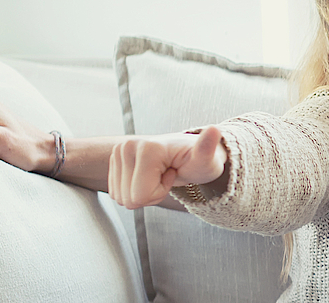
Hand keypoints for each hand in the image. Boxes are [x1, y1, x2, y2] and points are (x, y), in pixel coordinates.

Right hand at [108, 127, 227, 208]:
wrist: (189, 155)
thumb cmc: (199, 160)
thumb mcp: (206, 159)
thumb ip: (208, 147)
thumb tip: (214, 130)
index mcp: (146, 147)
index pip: (140, 195)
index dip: (159, 192)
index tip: (173, 174)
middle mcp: (127, 146)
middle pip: (128, 198)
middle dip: (150, 194)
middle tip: (167, 176)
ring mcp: (118, 151)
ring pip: (120, 197)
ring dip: (142, 193)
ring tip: (159, 175)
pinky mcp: (114, 159)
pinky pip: (116, 193)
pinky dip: (134, 190)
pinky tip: (149, 176)